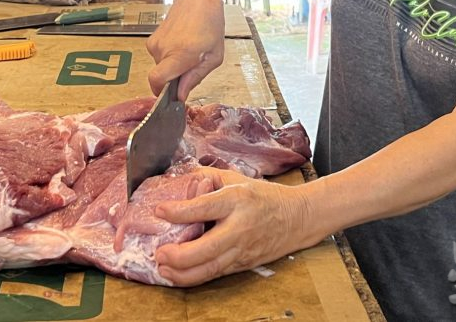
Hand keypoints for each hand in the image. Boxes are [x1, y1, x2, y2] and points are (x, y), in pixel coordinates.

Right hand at [146, 0, 225, 99]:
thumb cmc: (211, 24)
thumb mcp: (214, 56)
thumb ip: (195, 77)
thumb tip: (180, 95)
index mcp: (179, 55)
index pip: (156, 81)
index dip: (163, 94)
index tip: (175, 94)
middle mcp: (162, 50)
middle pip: (162, 77)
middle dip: (176, 78)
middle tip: (193, 65)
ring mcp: (155, 43)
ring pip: (160, 67)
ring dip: (174, 66)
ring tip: (190, 51)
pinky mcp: (152, 39)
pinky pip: (159, 57)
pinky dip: (170, 56)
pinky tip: (183, 44)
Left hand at [153, 169, 317, 285]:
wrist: (297, 218)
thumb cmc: (264, 196)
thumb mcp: (237, 179)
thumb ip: (209, 178)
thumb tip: (183, 180)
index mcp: (236, 200)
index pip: (204, 207)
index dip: (179, 211)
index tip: (159, 211)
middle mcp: (239, 227)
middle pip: (205, 248)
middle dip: (178, 255)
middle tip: (159, 252)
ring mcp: (241, 249)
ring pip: (209, 268)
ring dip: (182, 272)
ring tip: (163, 268)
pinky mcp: (243, 264)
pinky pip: (215, 274)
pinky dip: (193, 277)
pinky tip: (177, 274)